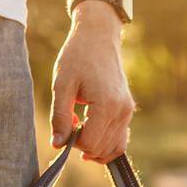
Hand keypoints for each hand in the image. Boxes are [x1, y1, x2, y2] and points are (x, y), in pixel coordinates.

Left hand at [50, 1, 134, 163]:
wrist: (98, 37)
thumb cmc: (77, 57)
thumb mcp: (62, 85)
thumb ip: (60, 117)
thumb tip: (58, 145)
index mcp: (106, 105)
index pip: (90, 143)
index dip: (73, 142)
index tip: (65, 124)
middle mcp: (122, 111)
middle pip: (100, 149)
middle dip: (82, 143)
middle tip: (71, 122)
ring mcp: (127, 112)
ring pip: (113, 148)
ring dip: (93, 146)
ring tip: (80, 126)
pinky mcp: (128, 110)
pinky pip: (120, 140)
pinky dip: (105, 143)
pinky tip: (91, 132)